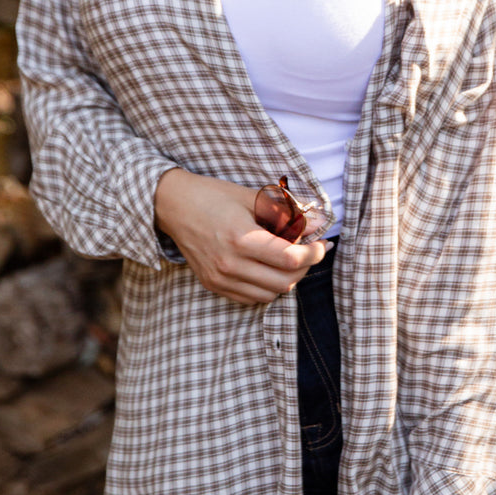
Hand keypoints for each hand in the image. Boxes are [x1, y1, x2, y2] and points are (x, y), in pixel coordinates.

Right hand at [154, 168, 325, 302]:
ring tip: (287, 259)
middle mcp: (229, 264)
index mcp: (241, 238)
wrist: (173, 206)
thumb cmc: (214, 196)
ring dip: (286, 280)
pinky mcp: (213, 285)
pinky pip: (250, 298)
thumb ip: (287, 212)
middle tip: (308, 252)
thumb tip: (319, 221)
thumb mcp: (252, 197)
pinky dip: (266, 287)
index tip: (322, 244)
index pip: (289, 258)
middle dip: (304, 268)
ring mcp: (220, 278)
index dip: (313, 254)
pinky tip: (267, 268)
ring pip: (269, 295)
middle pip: (284, 282)